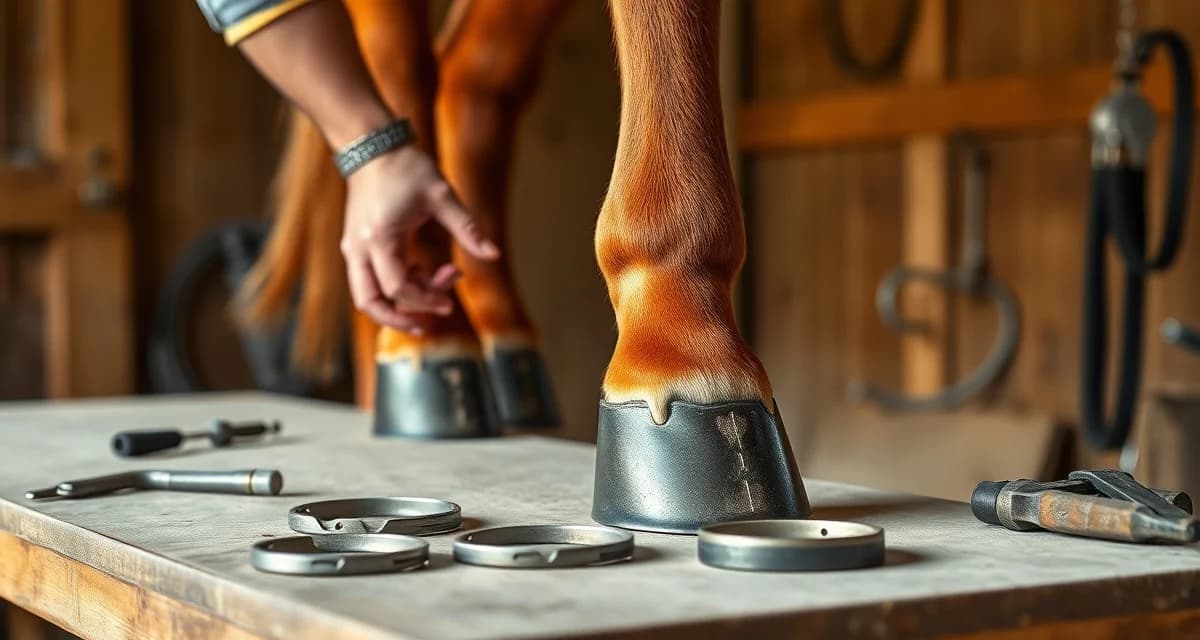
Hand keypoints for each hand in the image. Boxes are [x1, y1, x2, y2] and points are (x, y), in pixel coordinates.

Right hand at [339, 145, 498, 332]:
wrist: (372, 145)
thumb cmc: (407, 168)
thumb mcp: (442, 196)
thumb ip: (468, 228)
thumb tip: (494, 255)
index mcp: (380, 239)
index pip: (399, 289)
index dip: (426, 300)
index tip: (450, 300)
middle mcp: (359, 249)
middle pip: (369, 303)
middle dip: (400, 319)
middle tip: (431, 322)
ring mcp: (353, 249)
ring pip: (366, 295)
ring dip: (398, 303)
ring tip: (435, 289)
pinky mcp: (356, 245)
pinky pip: (370, 280)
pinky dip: (394, 285)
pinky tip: (423, 271)